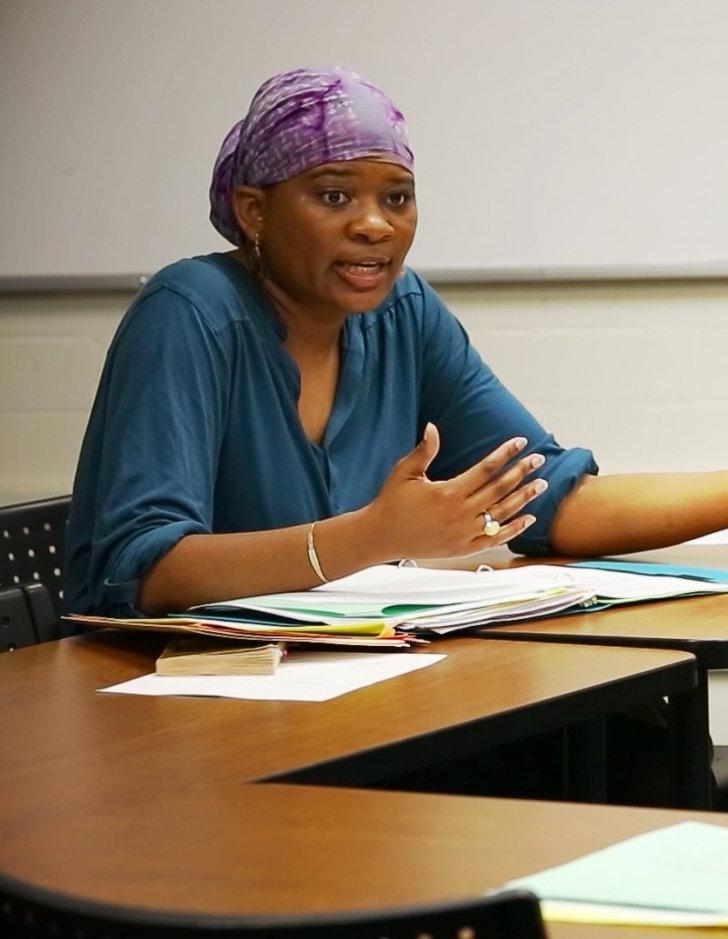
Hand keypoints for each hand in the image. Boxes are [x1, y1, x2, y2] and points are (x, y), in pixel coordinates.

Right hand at [368, 423, 546, 558]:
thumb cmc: (392, 501)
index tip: (520, 442)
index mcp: (448, 492)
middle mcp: (460, 514)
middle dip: (521, 472)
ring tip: (542, 484)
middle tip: (539, 459)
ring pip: (502, 513)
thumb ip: (424, 451)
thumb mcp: (405, 472)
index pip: (485, 469)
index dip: (505, 454)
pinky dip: (514, 528)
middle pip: (499, 489)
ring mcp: (464, 533)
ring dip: (524, 497)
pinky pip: (495, 538)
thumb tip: (433, 427)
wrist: (382, 536)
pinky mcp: (463, 548)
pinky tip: (528, 517)